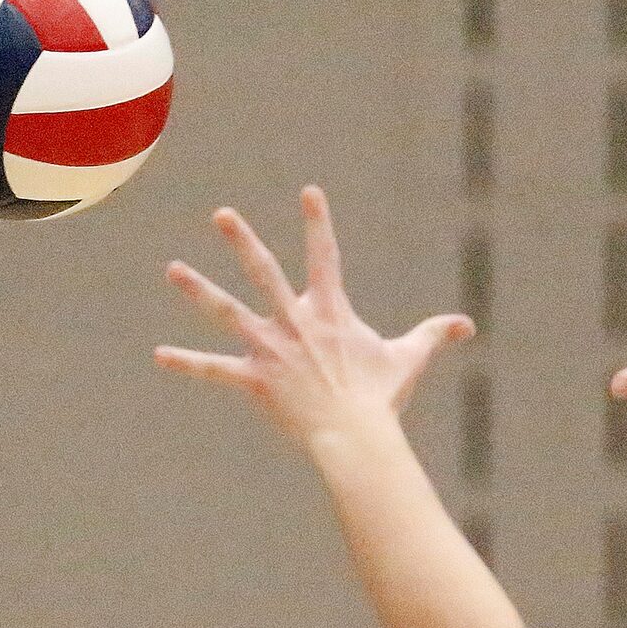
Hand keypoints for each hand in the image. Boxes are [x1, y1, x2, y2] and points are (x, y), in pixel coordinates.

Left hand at [157, 187, 474, 444]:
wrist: (355, 434)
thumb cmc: (381, 399)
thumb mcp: (409, 360)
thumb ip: (433, 335)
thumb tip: (467, 326)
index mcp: (330, 312)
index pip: (325, 256)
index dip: (318, 223)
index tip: (308, 193)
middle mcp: (295, 322)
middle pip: (264, 272)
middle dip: (242, 241)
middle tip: (221, 215)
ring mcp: (271, 349)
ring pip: (229, 312)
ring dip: (199, 290)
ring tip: (173, 269)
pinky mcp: (254, 381)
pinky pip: (215, 371)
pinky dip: (188, 364)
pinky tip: (159, 355)